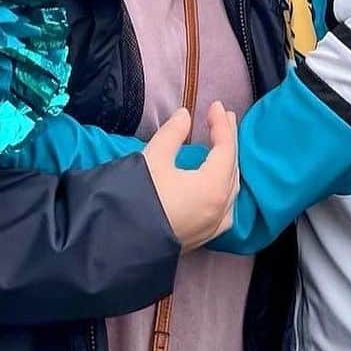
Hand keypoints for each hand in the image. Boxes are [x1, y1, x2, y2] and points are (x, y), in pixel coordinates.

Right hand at [143, 102, 237, 250]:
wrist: (118, 244)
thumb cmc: (138, 198)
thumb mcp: (153, 159)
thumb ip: (172, 134)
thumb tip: (184, 116)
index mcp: (213, 187)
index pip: (226, 149)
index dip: (222, 124)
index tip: (216, 105)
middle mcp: (220, 209)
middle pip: (232, 168)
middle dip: (229, 141)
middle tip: (225, 118)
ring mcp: (213, 227)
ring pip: (231, 190)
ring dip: (229, 165)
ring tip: (223, 146)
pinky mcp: (202, 237)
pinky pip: (225, 209)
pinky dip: (225, 189)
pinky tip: (219, 185)